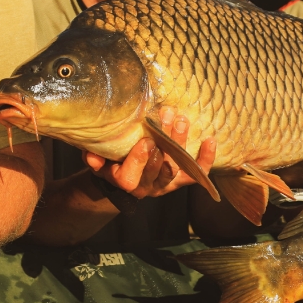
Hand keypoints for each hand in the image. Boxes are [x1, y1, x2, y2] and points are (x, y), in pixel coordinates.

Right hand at [84, 106, 214, 199]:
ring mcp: (164, 184)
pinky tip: (210, 140)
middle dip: (164, 141)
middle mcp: (146, 186)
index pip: (129, 178)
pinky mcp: (180, 181)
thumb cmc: (110, 159)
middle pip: (157, 169)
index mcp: (125, 181)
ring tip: (182, 119)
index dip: (138, 161)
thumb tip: (92, 157)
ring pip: (175, 168)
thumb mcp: (98, 158)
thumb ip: (93, 156)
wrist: (123, 174)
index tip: (145, 140)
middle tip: (167, 116)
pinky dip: (204, 159)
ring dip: (180, 143)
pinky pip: (195, 174)